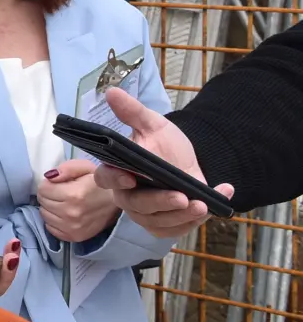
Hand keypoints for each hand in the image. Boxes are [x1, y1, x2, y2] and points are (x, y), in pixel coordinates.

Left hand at [36, 159, 119, 242]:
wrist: (116, 203)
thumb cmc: (98, 183)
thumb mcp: (85, 167)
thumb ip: (66, 169)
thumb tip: (49, 176)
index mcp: (74, 194)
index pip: (43, 189)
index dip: (48, 184)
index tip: (58, 184)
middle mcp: (71, 213)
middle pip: (43, 202)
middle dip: (48, 195)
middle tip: (61, 193)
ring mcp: (73, 228)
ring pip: (45, 215)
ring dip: (50, 208)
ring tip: (63, 203)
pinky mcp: (74, 237)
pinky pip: (51, 228)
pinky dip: (54, 220)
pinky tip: (64, 214)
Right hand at [92, 87, 236, 238]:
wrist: (187, 163)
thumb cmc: (164, 145)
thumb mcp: (152, 125)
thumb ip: (133, 112)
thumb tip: (112, 92)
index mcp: (117, 172)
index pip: (106, 179)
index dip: (114, 180)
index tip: (130, 177)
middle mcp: (127, 197)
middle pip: (137, 206)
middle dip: (160, 203)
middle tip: (182, 198)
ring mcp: (146, 214)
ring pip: (158, 222)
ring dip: (182, 216)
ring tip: (202, 205)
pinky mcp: (165, 226)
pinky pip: (177, 229)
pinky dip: (197, 221)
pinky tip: (215, 204)